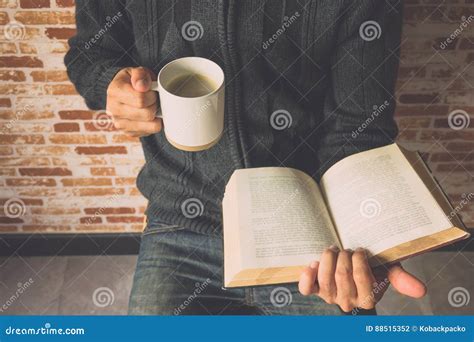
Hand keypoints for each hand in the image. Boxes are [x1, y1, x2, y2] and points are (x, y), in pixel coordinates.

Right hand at [106, 66, 161, 136]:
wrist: (121, 92)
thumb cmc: (132, 81)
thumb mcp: (136, 71)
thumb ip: (140, 75)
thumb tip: (142, 86)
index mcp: (114, 92)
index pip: (141, 99)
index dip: (152, 96)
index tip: (152, 92)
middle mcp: (114, 110)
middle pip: (147, 114)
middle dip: (155, 106)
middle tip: (153, 100)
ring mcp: (120, 124)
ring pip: (150, 126)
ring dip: (156, 116)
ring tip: (151, 107)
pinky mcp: (128, 133)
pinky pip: (150, 132)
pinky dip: (153, 124)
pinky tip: (148, 116)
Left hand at [298, 246, 426, 312]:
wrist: (351, 266)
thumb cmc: (372, 266)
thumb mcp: (387, 269)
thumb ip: (401, 278)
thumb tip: (421, 290)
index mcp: (368, 299)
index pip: (362, 277)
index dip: (359, 259)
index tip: (359, 250)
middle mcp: (348, 301)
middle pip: (342, 275)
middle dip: (343, 256)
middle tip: (346, 248)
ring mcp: (329, 296)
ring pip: (324, 278)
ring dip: (328, 258)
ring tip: (333, 249)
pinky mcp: (314, 290)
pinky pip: (306, 288)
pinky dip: (307, 275)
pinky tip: (314, 263)